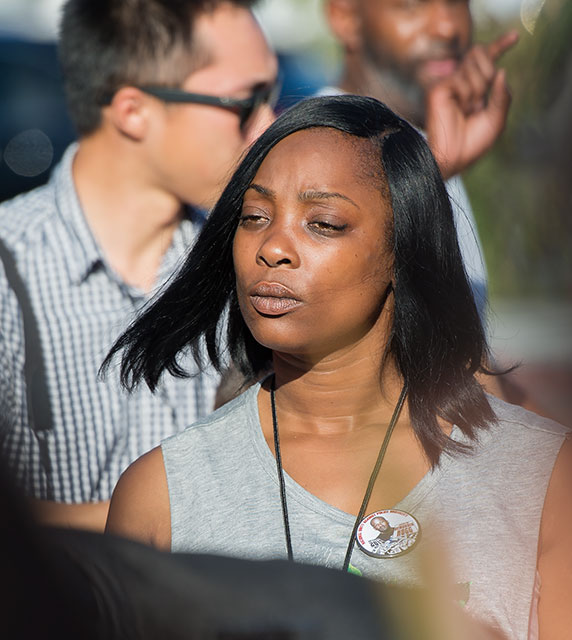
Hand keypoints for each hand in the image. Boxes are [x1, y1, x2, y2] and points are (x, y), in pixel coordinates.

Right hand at [426, 31, 518, 179]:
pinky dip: (466, 95)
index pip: (487, 61)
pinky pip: (461, 79)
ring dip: (478, 90)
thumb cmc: (473, 143)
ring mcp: (448, 85)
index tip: (515, 37)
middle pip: (479, 53)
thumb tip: (502, 71)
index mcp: (475, 88)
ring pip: (472, 66)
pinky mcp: (438, 90)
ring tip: (469, 110)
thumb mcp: (497, 119)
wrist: (454, 157)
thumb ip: (502, 96)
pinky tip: (459, 110)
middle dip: (488, 72)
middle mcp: (460, 83)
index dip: (500, 46)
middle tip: (482, 98)